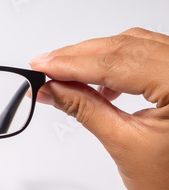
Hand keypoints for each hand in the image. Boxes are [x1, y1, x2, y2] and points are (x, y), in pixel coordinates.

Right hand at [30, 28, 168, 189]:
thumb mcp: (123, 143)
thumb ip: (84, 108)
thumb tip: (51, 89)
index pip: (115, 64)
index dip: (71, 64)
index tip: (41, 66)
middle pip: (124, 47)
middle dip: (79, 56)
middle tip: (45, 66)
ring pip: (134, 45)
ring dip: (96, 56)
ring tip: (65, 72)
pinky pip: (147, 55)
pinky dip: (118, 62)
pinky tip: (99, 80)